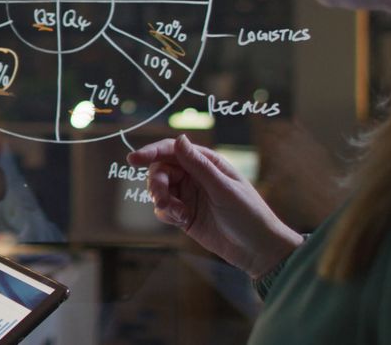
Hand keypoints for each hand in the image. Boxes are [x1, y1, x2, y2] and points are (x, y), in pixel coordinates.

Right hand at [128, 135, 302, 277]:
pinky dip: (166, 213)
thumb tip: (179, 139)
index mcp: (207, 163)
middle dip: (156, 183)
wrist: (258, 250)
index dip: (151, 152)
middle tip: (160, 198)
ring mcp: (188, 195)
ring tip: (177, 213)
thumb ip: (199, 165)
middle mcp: (195, 176)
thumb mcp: (223, 188)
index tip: (133, 159)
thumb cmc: (248, 214)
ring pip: (159, 189)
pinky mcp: (184, 215)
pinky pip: (163, 208)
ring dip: (161, 199)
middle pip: (161, 170)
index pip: (173, 150)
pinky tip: (182, 220)